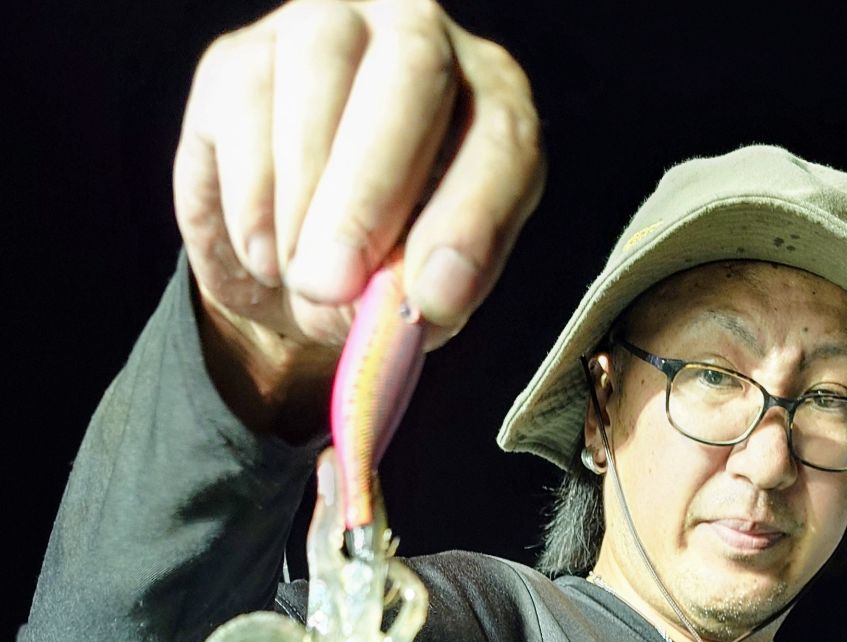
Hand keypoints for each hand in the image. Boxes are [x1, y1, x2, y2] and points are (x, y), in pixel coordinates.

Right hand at [174, 0, 544, 417]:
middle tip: (335, 283)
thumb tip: (392, 308)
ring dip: (303, 200)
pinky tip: (263, 254)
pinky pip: (247, 105)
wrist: (287, 267)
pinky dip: (252, 197)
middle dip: (370, 193)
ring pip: (320, 72)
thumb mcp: (408, 302)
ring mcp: (328, 27)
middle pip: (411, 70)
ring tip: (298, 280)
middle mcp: (419, 36)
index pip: (503, 138)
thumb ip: (413, 301)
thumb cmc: (374, 272)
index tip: (432, 301)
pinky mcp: (243, 54)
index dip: (470, 221)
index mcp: (491, 103)